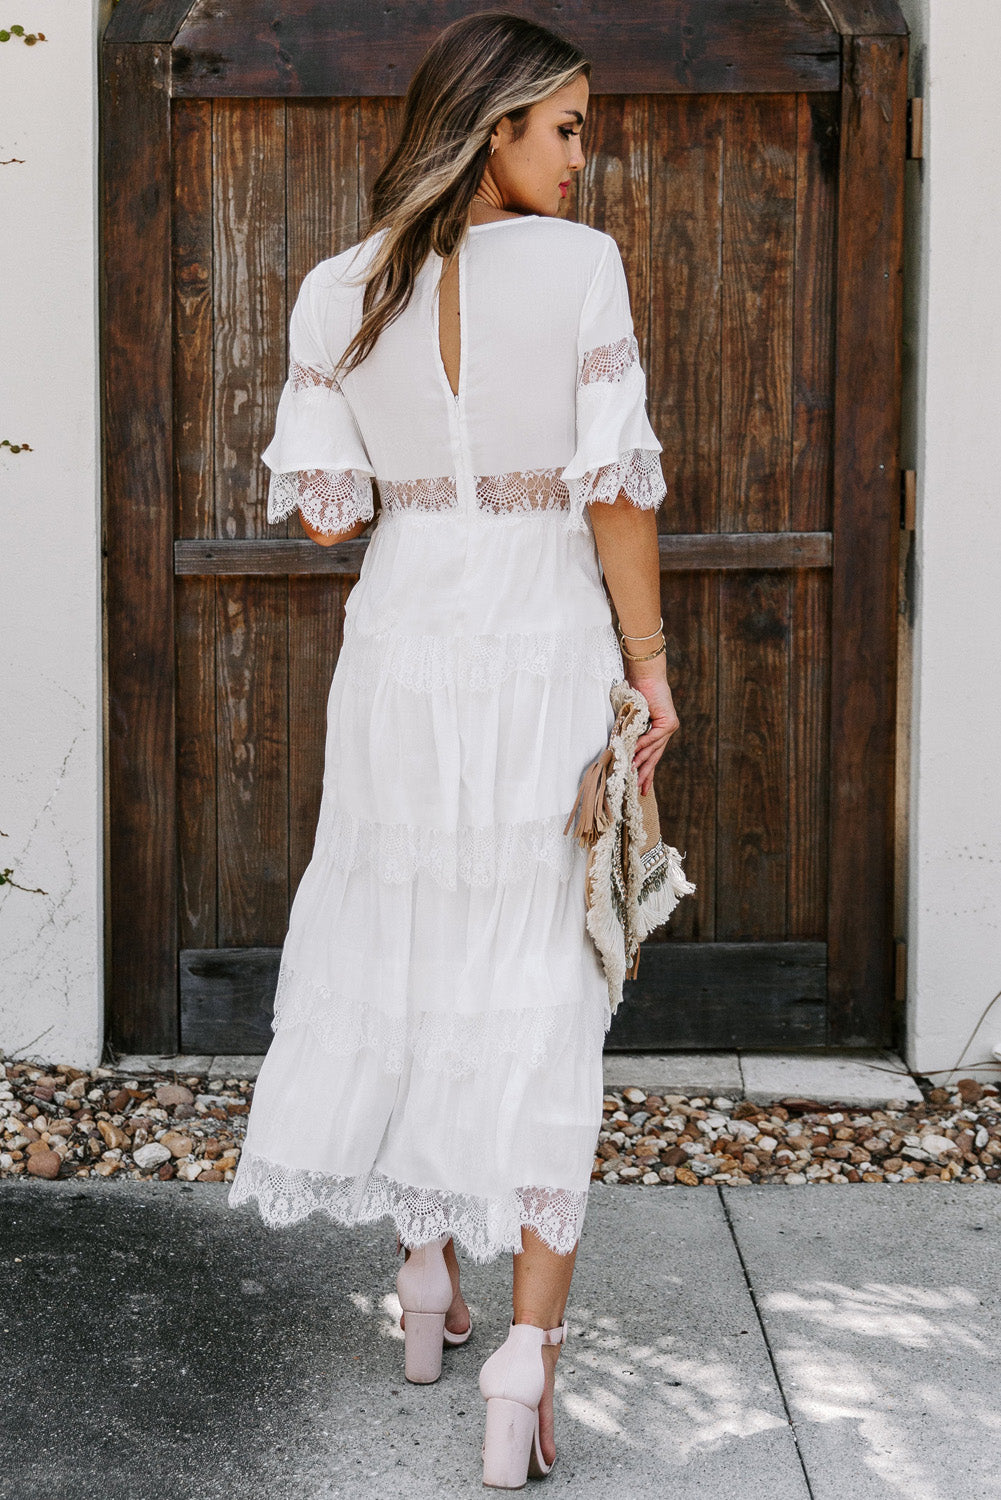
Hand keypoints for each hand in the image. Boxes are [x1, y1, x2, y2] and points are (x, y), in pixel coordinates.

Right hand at [626, 672, 679, 795]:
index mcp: (658, 730)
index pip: (653, 754)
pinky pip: (654, 737)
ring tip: (634, 776)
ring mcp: (669, 726)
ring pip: (655, 749)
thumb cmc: (635, 692)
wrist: (643, 674)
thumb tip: (621, 752)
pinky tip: (635, 754)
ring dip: (643, 762)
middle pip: (656, 756)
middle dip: (647, 773)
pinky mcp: (669, 721)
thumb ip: (630, 735)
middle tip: (641, 790)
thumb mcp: (631, 719)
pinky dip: (644, 745)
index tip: (641, 785)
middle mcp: (666, 730)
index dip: (646, 770)